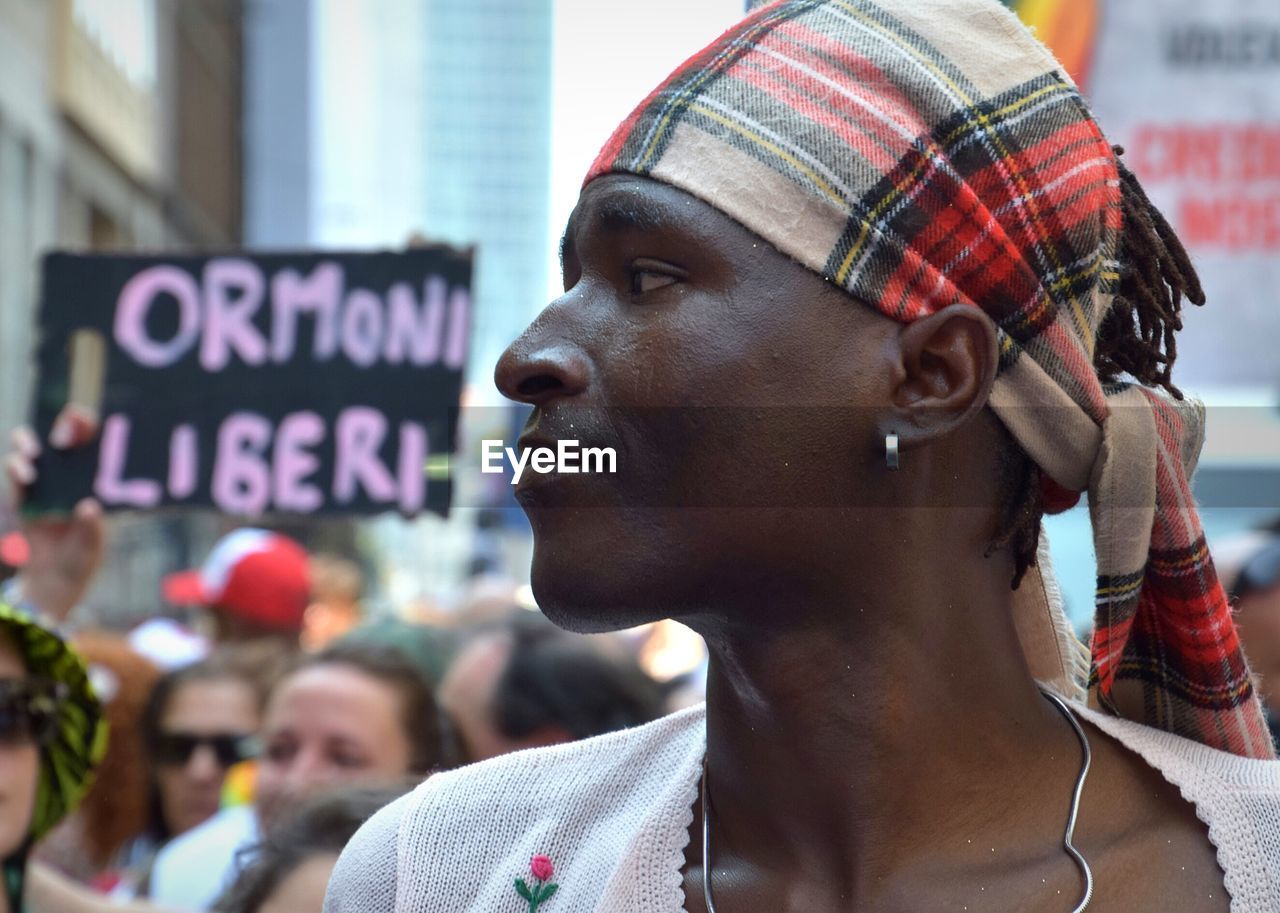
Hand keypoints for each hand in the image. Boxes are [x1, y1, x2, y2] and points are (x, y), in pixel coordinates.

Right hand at [5, 406, 104, 623]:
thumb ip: (91, 528)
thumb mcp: (92, 545)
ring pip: (32, 451)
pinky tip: (25, 474)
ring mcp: (44, 483)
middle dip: (65, 428)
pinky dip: (17, 468)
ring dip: (29, 444)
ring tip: (34, 454)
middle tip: (65, 435)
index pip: (96, 445)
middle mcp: (70, 476)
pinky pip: (16, 475)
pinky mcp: (22, 496)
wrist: (53, 579)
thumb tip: (88, 506)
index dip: (92, 429)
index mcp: (95, 481)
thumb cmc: (82, 557)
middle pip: (65, 439)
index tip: (88, 422)